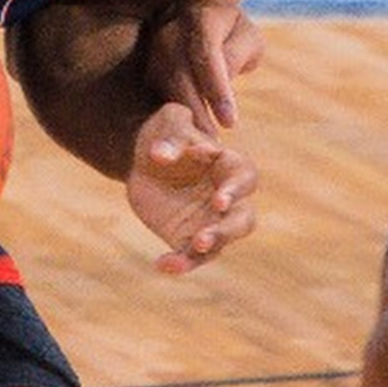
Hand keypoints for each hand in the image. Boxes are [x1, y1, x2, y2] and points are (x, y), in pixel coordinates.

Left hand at [124, 100, 258, 274]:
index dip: (236, 190)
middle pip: (243, 219)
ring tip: (184, 254)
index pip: (245, 178)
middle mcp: (226, 197)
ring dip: (207, 250)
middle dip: (227, 231)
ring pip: (221, 243)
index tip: (218, 199)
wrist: (142, 159)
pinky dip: (180, 264)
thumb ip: (170, 135)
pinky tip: (162, 264)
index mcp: (229, 165)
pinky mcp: (189, 239)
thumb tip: (162, 155)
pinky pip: (192, 257)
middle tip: (204, 238)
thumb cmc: (165, 134)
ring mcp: (210, 221)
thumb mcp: (168, 122)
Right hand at [137, 0, 262, 134]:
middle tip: (215, 144)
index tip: (230, 123)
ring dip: (184, 116)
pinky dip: (174, 114)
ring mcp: (154, 46)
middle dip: (196, 112)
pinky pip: (157, 92)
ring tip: (203, 142)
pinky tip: (191, 132)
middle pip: (179, 75)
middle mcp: (171, 28)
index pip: (206, 54)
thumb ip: (237, 56)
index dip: (217, 90)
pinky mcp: (148, 65)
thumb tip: (222, 83)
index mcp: (202, 15)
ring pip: (165, 86)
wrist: (199, 16)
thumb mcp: (247, 39)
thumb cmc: (232, 33)